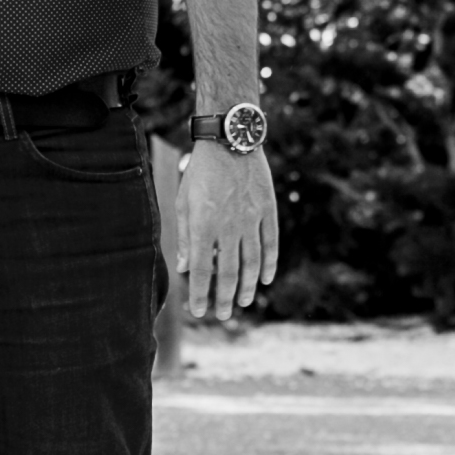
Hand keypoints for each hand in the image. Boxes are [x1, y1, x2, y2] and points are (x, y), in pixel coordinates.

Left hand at [180, 143, 278, 319]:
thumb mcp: (183, 201)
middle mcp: (229, 226)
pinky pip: (271, 244)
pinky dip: (269, 264)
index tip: (198, 311)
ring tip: (244, 302)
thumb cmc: (200, 171)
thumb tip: (185, 267)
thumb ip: (185, 236)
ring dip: (248, 286)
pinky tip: (266, 279)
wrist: (230, 140)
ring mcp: (252, 219)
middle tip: (223, 315)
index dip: (200, 294)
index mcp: (204, 225)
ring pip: (252, 263)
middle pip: (230, 272)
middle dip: (225, 298)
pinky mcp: (268, 210)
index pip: (202, 270)